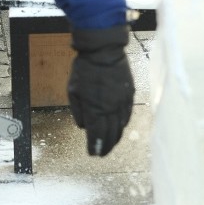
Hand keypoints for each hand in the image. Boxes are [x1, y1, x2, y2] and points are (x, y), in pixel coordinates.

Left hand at [68, 26, 133, 156]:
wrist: (104, 51)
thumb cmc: (84, 69)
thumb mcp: (73, 91)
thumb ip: (78, 111)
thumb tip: (84, 126)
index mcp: (95, 109)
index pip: (97, 135)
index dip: (95, 147)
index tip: (92, 154)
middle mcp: (111, 109)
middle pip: (111, 134)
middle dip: (105, 146)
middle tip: (101, 153)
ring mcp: (122, 102)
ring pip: (121, 127)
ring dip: (115, 138)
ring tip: (110, 144)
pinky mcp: (130, 94)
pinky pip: (128, 115)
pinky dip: (123, 124)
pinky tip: (119, 127)